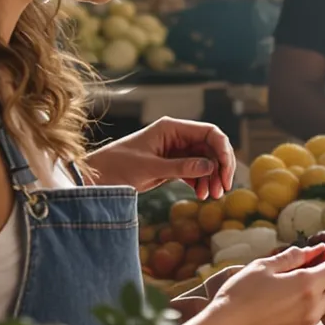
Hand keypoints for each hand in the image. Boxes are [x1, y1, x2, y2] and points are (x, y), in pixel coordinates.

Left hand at [88, 118, 236, 199]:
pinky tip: (200, 194)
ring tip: (210, 196)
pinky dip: (200, 182)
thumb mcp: (150, 167)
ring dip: (211, 178)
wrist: (98, 177)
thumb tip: (210, 167)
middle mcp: (177, 137)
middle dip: (219, 168)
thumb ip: (181, 166)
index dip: (222, 151)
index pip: (209, 133)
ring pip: (204, 161)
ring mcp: (175, 151)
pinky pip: (194, 171)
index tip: (226, 172)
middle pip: (210, 148)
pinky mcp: (171, 165)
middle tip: (222, 189)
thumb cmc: (118, 166)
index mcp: (172, 128)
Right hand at [186, 243, 324, 324]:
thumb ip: (293, 257)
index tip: (320, 254)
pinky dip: (303, 312)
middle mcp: (313, 308)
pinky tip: (281, 309)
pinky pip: (308, 323)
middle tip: (302, 269)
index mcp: (307, 285)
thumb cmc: (240, 295)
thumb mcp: (263, 267)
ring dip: (314, 295)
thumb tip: (316, 249)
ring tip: (288, 290)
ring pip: (322, 306)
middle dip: (323, 276)